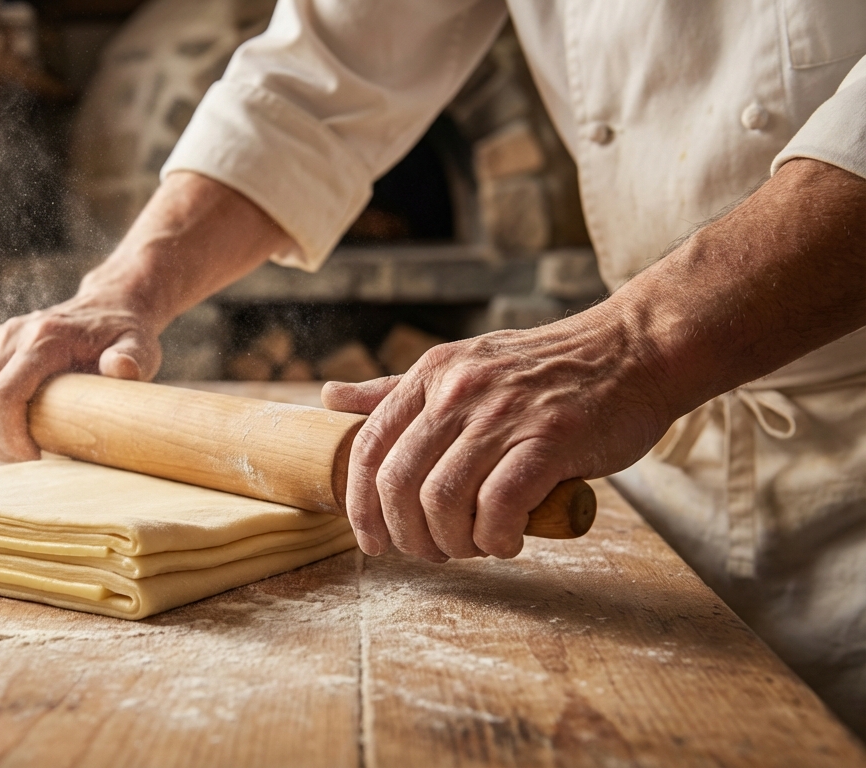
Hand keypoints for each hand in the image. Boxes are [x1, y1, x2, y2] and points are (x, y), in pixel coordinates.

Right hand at [0, 295, 160, 461]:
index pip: (2, 395)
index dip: (9, 437)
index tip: (35, 458)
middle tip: (22, 461)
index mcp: (42, 339)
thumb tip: (120, 369)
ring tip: (3, 451)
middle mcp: (8, 337)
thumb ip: (131, 358)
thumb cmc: (123, 334)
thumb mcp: (139, 345)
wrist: (105, 305)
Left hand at [322, 310, 675, 560]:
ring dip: (451, 542)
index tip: (372, 541)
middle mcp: (458, 391)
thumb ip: (397, 391)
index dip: (360, 506)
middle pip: (397, 483)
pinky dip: (495, 538)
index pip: (366, 449)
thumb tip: (330, 398)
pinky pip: (498, 506)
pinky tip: (507, 541)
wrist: (634, 352)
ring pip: (442, 500)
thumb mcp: (463, 367)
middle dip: (405, 535)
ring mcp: (503, 414)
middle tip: (429, 553)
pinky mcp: (549, 440)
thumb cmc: (547, 371)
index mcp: (431, 375)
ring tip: (472, 547)